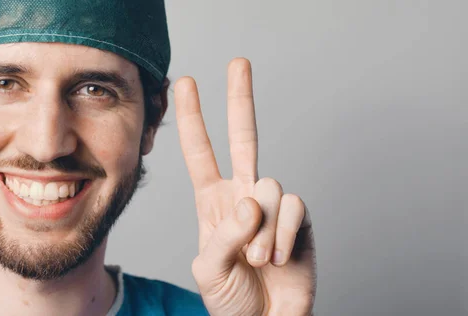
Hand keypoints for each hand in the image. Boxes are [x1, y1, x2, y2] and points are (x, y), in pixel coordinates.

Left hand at [174, 58, 316, 315]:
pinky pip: (295, 206)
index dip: (191, 119)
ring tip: (259, 258)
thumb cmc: (231, 298)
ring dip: (262, 229)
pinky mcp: (300, 220)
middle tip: (238, 62)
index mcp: (213, 202)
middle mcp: (243, 195)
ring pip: (271, 184)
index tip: (185, 84)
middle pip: (243, 137)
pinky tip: (278, 257)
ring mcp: (273, 206)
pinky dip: (284, 235)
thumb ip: (224, 234)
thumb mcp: (210, 269)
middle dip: (239, 100)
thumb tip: (250, 202)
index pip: (200, 152)